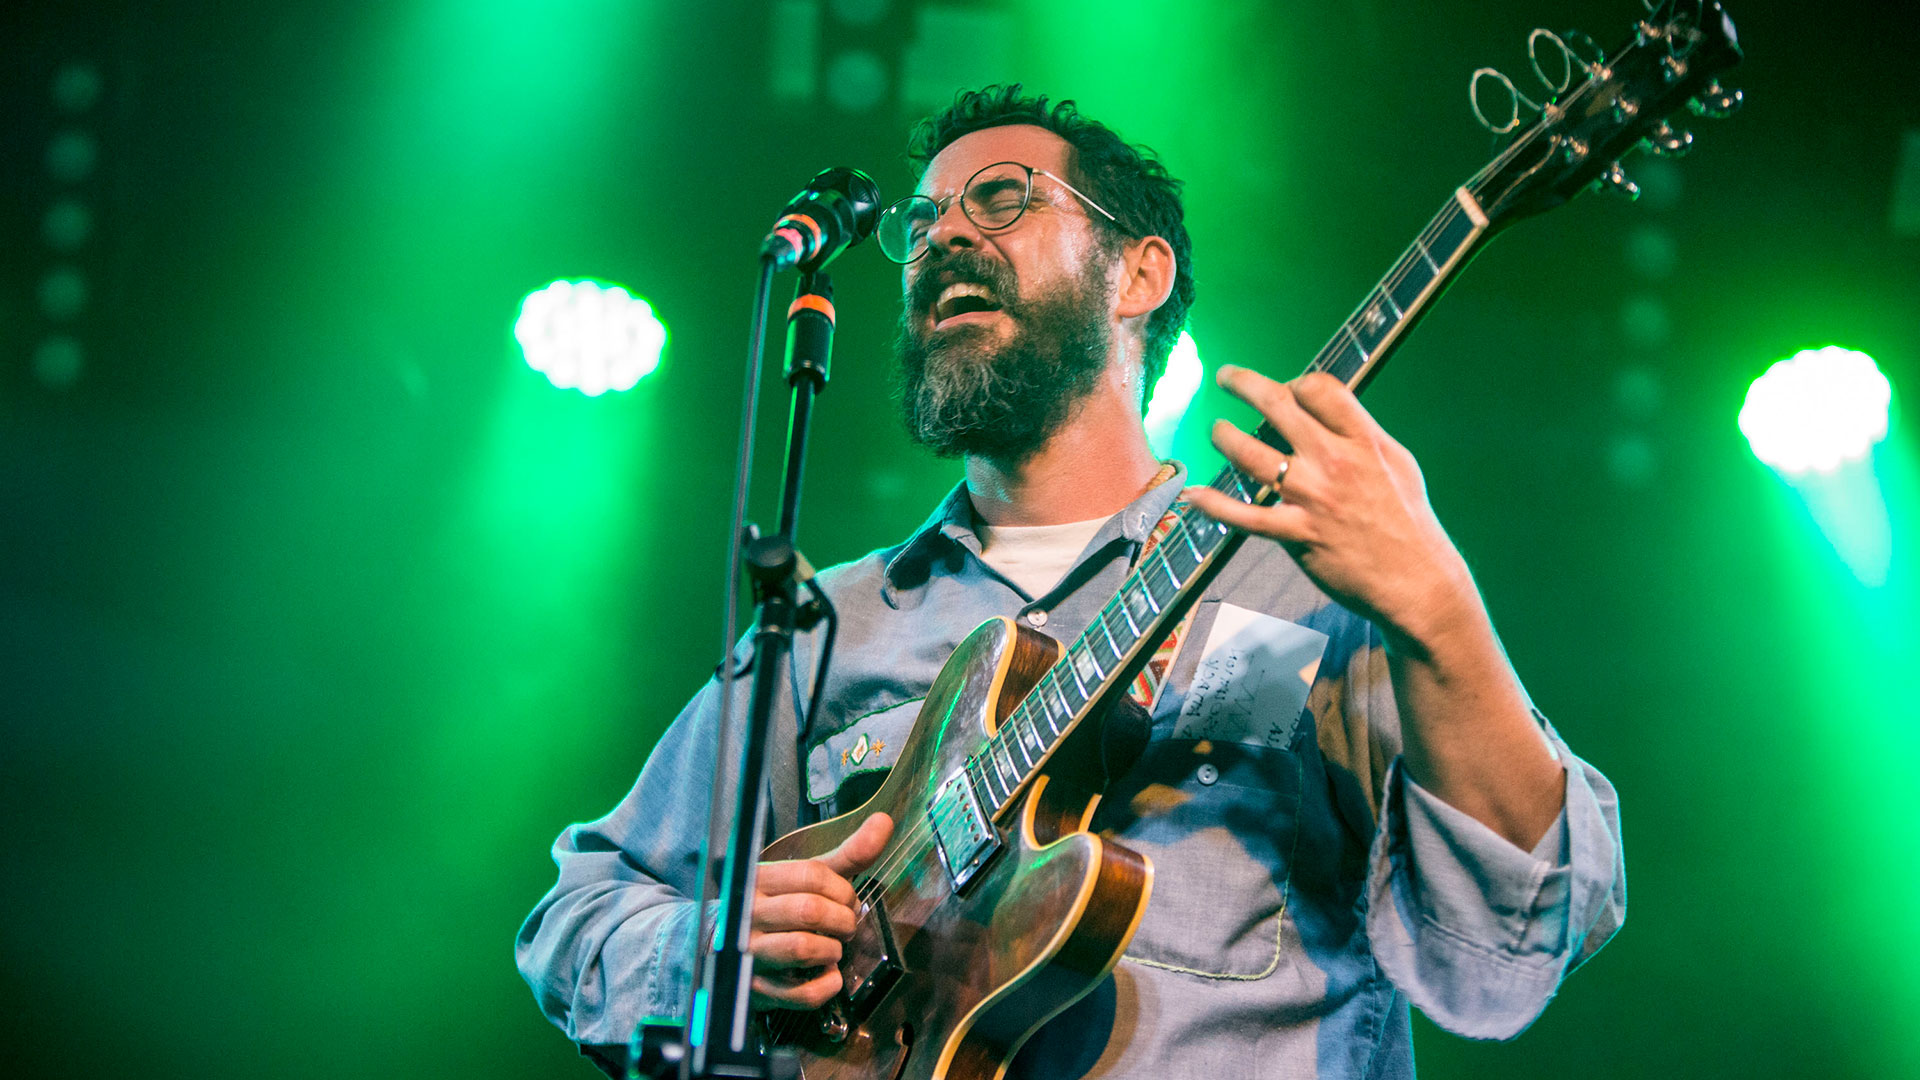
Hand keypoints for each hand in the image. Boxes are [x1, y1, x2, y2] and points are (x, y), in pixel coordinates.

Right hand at [748, 812, 893, 1010]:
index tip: (847, 900)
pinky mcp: (757, 990)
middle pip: (810, 910)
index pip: (812, 874)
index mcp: (760, 880)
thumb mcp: (806, 877)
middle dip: (842, 920)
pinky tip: (827, 974)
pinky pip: (802, 993)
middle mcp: (749, 915)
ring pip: (803, 949)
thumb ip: (846, 855)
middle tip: (845, 925)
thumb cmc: (777, 906)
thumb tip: (883, 822)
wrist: (723, 946)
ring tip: (833, 947)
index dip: (842, 889)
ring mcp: (750, 954)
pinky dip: (827, 985)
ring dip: (833, 950)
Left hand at [1183, 368, 1480, 654]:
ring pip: (1251, 455)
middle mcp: (1334, 462)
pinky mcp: (1296, 535)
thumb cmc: (1407, 521)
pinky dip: (1214, 505)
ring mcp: (1312, 498)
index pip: (1320, 389)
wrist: (1416, 580)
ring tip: (1217, 430)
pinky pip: (1245, 516)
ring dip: (1224, 436)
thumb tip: (1330, 412)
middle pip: (1277, 406)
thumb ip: (1362, 435)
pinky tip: (1194, 495)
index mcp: (1363, 441)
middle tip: (1226, 376)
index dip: (1296, 383)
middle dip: (1244, 383)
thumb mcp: (1396, 463)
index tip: (1286, 389)